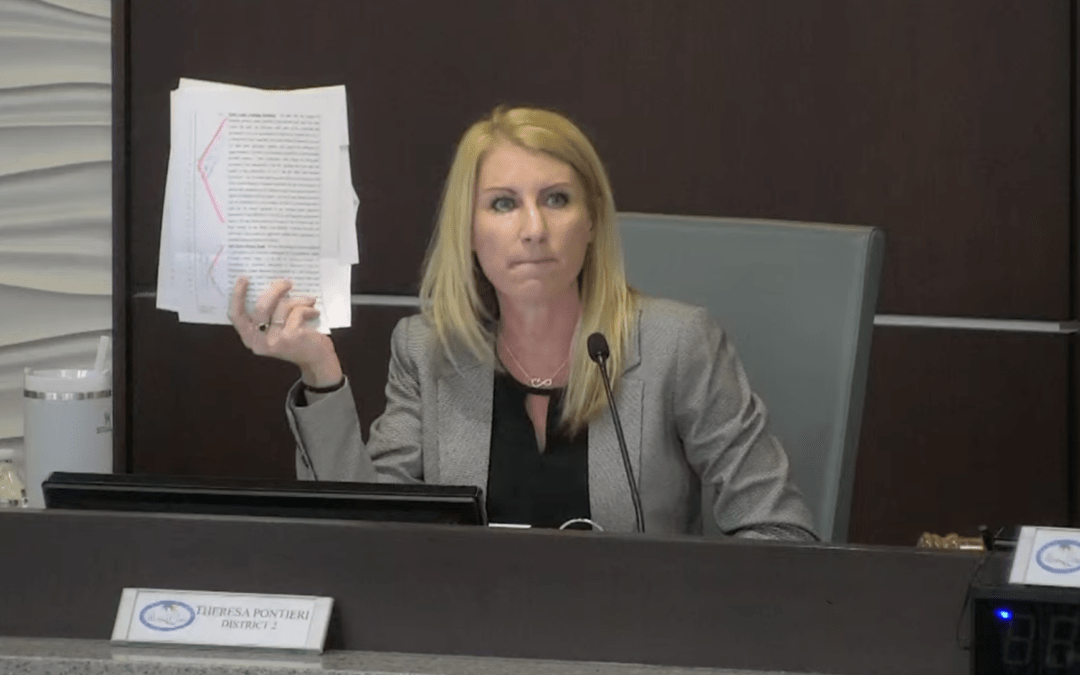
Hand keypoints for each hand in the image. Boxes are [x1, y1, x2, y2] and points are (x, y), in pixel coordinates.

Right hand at [227, 277, 343, 386]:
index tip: (243, 278)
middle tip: (288, 282)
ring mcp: (274, 340)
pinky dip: (308, 309)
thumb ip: (268, 314)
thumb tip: (270, 285)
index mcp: (250, 338)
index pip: (236, 316)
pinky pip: (297, 312)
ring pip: (282, 306)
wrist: (317, 360)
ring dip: (299, 300)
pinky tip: (314, 313)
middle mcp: (258, 342)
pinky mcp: (290, 337)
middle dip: (276, 289)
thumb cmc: (297, 340)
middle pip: (261, 306)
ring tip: (309, 301)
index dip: (237, 296)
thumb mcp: (277, 329)